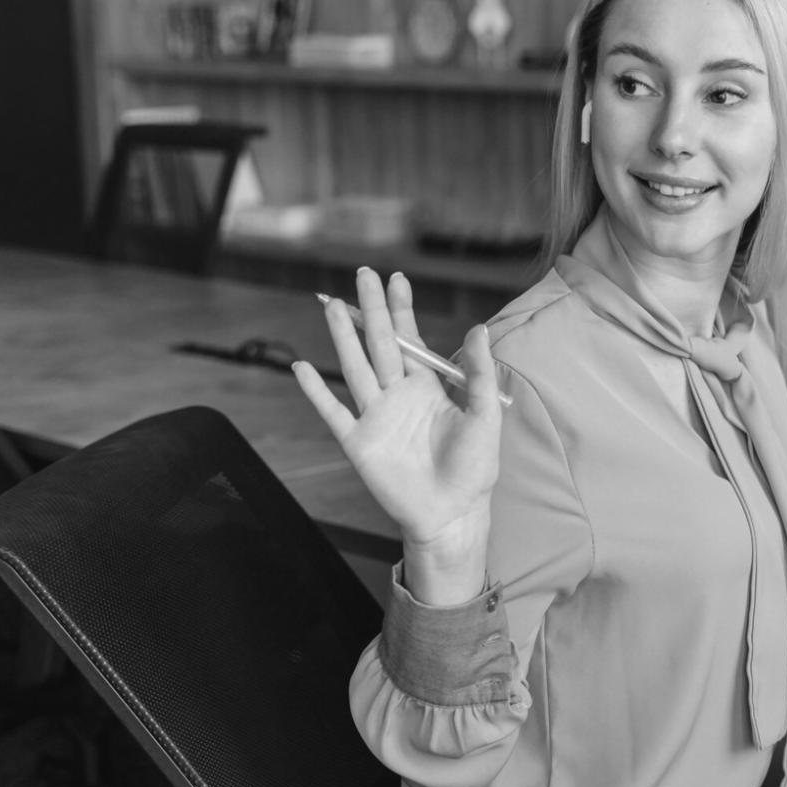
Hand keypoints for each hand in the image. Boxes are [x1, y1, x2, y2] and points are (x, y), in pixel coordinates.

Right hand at [293, 268, 505, 600]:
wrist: (453, 512)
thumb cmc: (474, 467)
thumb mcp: (484, 416)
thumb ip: (478, 374)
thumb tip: (479, 329)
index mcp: (427, 387)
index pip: (411, 339)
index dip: (402, 309)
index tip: (396, 278)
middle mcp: (398, 395)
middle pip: (379, 344)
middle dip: (372, 309)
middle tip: (363, 274)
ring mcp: (376, 417)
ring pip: (355, 367)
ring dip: (343, 337)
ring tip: (333, 305)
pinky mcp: (359, 442)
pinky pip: (333, 411)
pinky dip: (316, 391)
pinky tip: (302, 368)